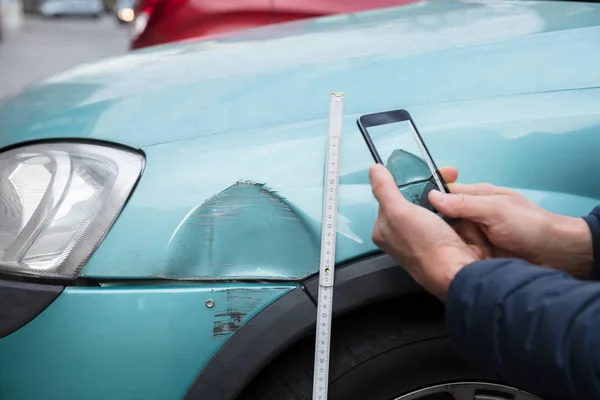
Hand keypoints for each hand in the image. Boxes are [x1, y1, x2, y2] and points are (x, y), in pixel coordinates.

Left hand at [369, 164, 478, 300]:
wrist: (457, 271)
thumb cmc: (427, 249)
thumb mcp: (400, 211)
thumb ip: (384, 189)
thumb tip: (373, 171)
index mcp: (384, 230)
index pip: (389, 198)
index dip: (405, 183)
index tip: (420, 174)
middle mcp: (400, 237)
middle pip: (411, 202)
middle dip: (428, 189)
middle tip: (443, 180)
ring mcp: (421, 240)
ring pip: (430, 209)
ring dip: (443, 199)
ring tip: (452, 193)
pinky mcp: (440, 242)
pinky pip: (445, 218)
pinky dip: (452, 211)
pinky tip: (457, 210)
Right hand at [430, 168, 593, 278]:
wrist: (557, 256)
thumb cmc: (533, 226)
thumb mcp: (496, 210)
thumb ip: (464, 204)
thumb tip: (434, 197)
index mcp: (478, 197)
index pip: (444, 193)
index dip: (428, 197)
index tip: (413, 206)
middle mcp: (474, 216)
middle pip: (443, 218)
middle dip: (435, 227)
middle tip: (423, 235)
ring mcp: (475, 237)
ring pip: (449, 238)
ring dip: (446, 245)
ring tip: (437, 250)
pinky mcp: (478, 255)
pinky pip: (459, 254)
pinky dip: (455, 257)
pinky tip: (449, 262)